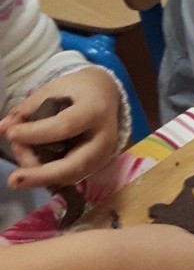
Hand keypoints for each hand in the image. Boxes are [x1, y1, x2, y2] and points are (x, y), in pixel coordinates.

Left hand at [0, 67, 121, 190]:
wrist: (108, 95)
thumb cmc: (78, 90)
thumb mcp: (54, 89)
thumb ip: (28, 109)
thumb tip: (2, 128)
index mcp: (95, 110)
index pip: (65, 126)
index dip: (36, 133)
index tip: (10, 133)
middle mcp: (104, 138)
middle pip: (73, 164)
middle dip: (41, 175)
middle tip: (13, 180)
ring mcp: (103, 156)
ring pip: (70, 177)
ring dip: (39, 176)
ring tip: (19, 161)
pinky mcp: (97, 167)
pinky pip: (69, 177)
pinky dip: (47, 176)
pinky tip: (30, 168)